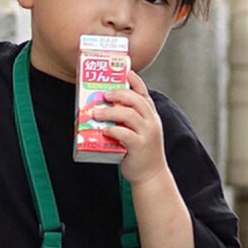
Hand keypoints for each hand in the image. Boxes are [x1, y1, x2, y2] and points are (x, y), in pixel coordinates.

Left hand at [93, 70, 166, 184]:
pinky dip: (112, 130)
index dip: (134, 81)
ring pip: (128, 114)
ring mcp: (147, 133)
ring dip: (110, 112)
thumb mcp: (139, 131)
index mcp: (151, 115)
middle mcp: (151, 121)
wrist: (151, 175)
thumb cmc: (141, 152)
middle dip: (118, 94)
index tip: (125, 72)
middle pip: (136, 100)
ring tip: (96, 113)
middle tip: (104, 95)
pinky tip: (104, 130)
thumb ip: (128, 120)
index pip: (144, 93)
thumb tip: (104, 109)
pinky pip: (124, 134)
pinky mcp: (139, 146)